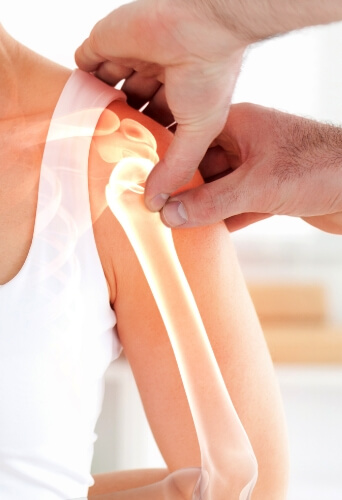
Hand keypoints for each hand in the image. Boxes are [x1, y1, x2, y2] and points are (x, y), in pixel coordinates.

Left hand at [75, 0, 246, 211]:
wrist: (199, 24)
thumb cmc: (210, 74)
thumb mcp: (199, 131)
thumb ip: (176, 167)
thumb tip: (157, 204)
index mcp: (180, 94)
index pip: (159, 123)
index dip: (148, 141)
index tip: (135, 164)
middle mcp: (157, 75)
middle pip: (132, 106)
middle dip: (122, 127)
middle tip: (108, 154)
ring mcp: (131, 57)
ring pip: (108, 87)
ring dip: (99, 107)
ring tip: (86, 136)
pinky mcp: (107, 41)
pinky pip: (87, 62)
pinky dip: (82, 80)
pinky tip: (77, 103)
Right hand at [161, 103, 341, 233]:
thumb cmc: (319, 168)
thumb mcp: (256, 186)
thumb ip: (212, 202)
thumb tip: (170, 214)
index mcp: (239, 124)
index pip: (190, 138)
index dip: (166, 160)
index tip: (145, 183)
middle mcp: (246, 144)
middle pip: (202, 166)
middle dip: (181, 188)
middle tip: (155, 210)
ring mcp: (258, 169)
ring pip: (218, 189)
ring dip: (200, 207)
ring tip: (173, 226)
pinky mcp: (271, 193)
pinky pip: (237, 206)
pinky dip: (222, 220)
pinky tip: (204, 235)